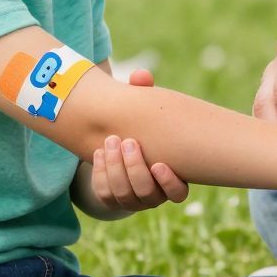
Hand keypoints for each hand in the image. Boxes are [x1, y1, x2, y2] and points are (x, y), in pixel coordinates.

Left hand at [81, 67, 188, 215]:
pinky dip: (101, 174)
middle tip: (127, 141)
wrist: (117, 147)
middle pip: (146, 193)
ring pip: (124, 195)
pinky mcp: (110, 200)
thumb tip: (141, 76)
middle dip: (134, 168)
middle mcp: (154, 195)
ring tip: (110, 141)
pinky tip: (98, 153)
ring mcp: (132, 200)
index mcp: (172, 178)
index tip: (159, 164)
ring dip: (115, 169)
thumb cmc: (141, 126)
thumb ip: (144, 92)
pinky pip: (104, 195)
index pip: (178, 194)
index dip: (170, 183)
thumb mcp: (144, 110)